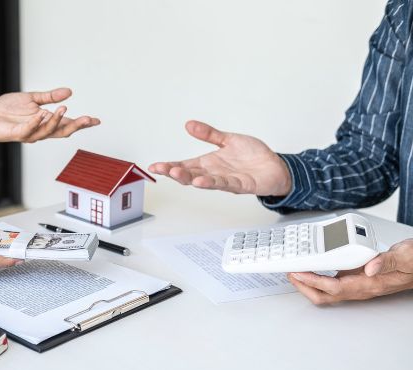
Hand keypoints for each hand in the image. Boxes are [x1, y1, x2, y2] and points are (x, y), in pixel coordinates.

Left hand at [0, 87, 100, 143]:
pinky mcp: (18, 134)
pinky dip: (36, 123)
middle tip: (88, 120)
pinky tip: (42, 114)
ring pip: (47, 131)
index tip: (96, 121)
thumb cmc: (8, 110)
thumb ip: (50, 97)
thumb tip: (69, 92)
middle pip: (62, 131)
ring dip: (56, 120)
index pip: (67, 123)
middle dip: (76, 126)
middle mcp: (40, 130)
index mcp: (46, 122)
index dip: (82, 123)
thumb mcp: (32, 99)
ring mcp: (30, 134)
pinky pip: (29, 130)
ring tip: (62, 108)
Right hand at [148, 120, 291, 195]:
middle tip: (162, 169)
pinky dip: (212, 183)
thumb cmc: (253, 157)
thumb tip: (189, 125)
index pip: (184, 165)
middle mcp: (214, 173)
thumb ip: (209, 134)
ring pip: (204, 181)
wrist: (275, 167)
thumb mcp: (228, 140)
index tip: (154, 166)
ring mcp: (226, 180)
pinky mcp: (241, 185)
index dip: (169, 166)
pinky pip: (224, 184)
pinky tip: (201, 181)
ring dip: (189, 178)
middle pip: (190, 174)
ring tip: (177, 174)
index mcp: (209, 163)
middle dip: (174, 172)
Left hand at [287, 239, 412, 303]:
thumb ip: (387, 261)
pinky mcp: (356, 278)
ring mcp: (357, 284)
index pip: (334, 287)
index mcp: (369, 284)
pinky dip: (318, 275)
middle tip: (290, 274)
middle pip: (325, 296)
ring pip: (327, 291)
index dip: (313, 281)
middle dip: (304, 287)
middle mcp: (361, 287)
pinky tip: (313, 266)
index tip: (298, 273)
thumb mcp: (405, 256)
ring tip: (295, 271)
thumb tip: (370, 267)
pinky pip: (332, 281)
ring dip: (308, 283)